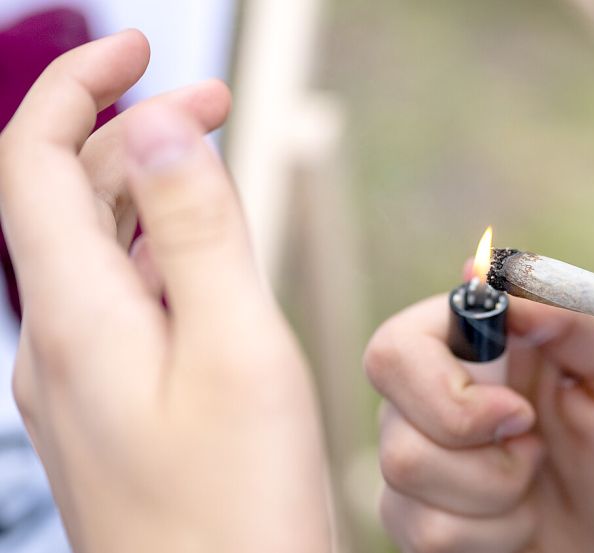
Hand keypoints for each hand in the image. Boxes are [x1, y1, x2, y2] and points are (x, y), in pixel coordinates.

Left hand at [0, 31, 331, 552]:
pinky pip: (122, 307)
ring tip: (217, 170)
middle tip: (214, 104)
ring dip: (149, 193)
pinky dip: (162, 257)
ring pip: (97, 253)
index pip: (32, 163)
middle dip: (131, 132)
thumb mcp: (234, 351)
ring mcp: (81, 382)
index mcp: (75, 319)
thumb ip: (196, 232)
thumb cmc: (237, 512)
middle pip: (66, 200)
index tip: (139, 47)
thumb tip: (156, 127)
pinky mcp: (113, 411)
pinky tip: (210, 265)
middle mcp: (57, 345)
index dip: (75, 86)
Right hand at [365, 294, 593, 551]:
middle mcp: (434, 391)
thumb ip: (580, 315)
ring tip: (537, 482)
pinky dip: (492, 536)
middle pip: (391, 420)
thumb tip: (501, 282)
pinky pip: (426, 534)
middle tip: (536, 452)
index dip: (446, 390)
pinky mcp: (421, 514)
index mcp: (477, 340)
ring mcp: (421, 455)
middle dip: (478, 456)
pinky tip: (521, 519)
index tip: (519, 415)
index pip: (399, 346)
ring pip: (406, 481)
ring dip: (496, 497)